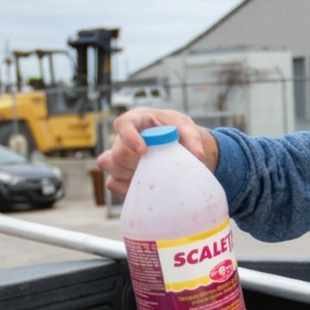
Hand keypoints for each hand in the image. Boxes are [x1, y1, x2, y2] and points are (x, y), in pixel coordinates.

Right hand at [96, 108, 218, 196]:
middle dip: (137, 163)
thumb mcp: (187, 129)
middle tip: (159, 166)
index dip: (130, 138)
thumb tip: (199, 157)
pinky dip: (127, 188)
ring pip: (110, 166)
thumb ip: (193, 140)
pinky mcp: (118, 174)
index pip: (124, 124)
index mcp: (137, 120)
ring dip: (132, 175)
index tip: (144, 151)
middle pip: (118, 153)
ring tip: (154, 175)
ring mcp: (118, 156)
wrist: (178, 146)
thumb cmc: (178, 132)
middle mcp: (123, 137)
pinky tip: (146, 187)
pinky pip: (113, 184)